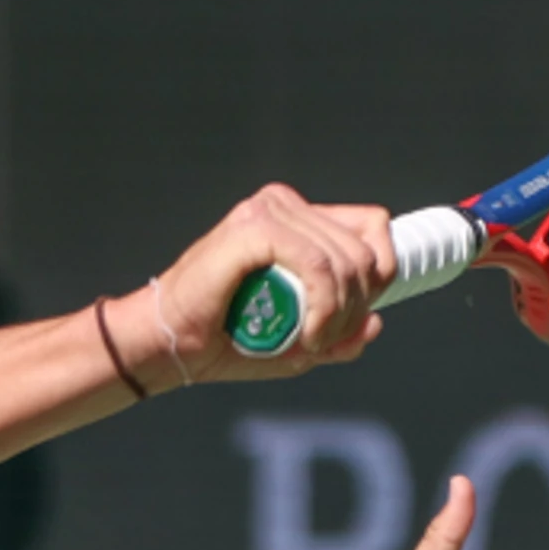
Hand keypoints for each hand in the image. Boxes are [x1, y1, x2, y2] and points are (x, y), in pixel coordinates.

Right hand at [137, 184, 399, 385]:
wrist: (170, 344)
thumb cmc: (222, 339)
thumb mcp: (296, 342)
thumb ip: (338, 332)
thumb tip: (375, 324)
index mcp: (295, 218)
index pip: (370, 227)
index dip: (378, 273)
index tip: (353, 316)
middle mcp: (284, 205)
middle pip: (364, 249)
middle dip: (357, 306)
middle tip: (325, 341)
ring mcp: (269, 211)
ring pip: (346, 261)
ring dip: (339, 314)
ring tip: (310, 343)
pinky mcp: (255, 228)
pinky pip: (319, 266)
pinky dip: (323, 307)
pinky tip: (306, 333)